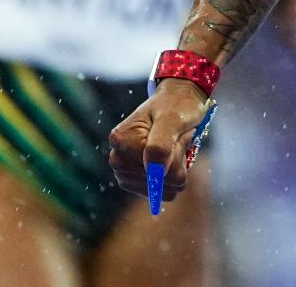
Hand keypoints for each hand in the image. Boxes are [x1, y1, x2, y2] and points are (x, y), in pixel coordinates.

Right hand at [108, 79, 211, 203]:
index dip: (175, 152)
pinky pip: (166, 193)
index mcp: (121, 141)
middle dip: (176, 161)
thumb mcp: (172, 118)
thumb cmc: (176, 107)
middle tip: (174, 138)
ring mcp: (126, 174)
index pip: (158, 168)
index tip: (173, 132)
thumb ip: (161, 145)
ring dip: (177, 167)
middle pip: (161, 181)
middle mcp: (118, 160)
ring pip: (165, 189)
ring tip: (172, 145)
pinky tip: (170, 157)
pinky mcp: (138, 184)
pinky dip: (176, 176)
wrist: (176, 103)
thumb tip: (155, 174)